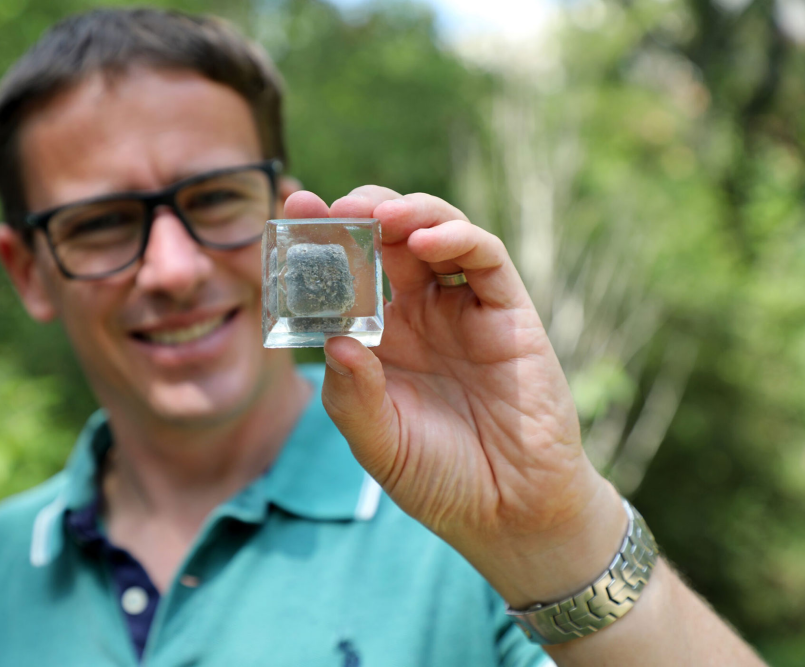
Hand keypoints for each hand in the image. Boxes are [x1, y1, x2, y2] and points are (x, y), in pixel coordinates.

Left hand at [283, 187, 627, 607]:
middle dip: (360, 212)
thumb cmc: (438, 478)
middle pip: (388, 238)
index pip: (346, 273)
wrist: (510, 513)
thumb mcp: (378, 443)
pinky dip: (457, 237)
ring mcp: (463, 308)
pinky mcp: (509, 311)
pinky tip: (425, 241)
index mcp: (381, 337)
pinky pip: (485, 257)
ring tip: (376, 215)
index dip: (321, 239)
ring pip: (437, 231)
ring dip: (407, 212)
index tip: (293, 208)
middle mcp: (420, 313)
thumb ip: (353, 395)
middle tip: (333, 208)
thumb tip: (332, 339)